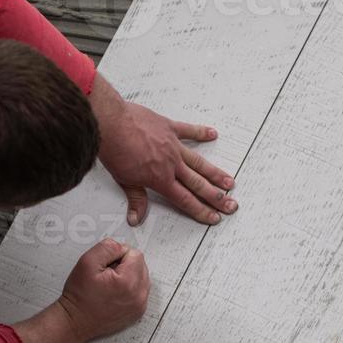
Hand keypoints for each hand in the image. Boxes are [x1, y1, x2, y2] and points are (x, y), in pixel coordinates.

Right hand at [58, 238, 149, 342]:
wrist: (75, 322)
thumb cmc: (79, 296)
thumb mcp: (87, 262)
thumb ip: (107, 247)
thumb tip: (121, 246)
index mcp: (129, 282)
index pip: (135, 254)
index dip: (118, 255)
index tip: (106, 266)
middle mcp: (138, 295)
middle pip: (141, 265)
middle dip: (125, 265)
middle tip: (106, 275)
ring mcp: (140, 305)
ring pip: (142, 277)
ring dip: (128, 276)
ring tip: (110, 285)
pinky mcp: (138, 312)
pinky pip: (140, 291)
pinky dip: (130, 288)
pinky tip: (114, 293)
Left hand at [91, 75, 236, 226]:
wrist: (111, 124)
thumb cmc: (115, 150)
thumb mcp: (124, 180)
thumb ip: (136, 199)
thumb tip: (136, 218)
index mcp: (161, 179)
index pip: (186, 200)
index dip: (201, 211)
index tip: (214, 217)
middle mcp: (171, 164)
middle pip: (199, 184)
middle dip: (217, 197)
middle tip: (231, 204)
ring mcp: (173, 145)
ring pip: (199, 163)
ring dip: (216, 173)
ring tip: (229, 181)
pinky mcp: (169, 128)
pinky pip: (189, 131)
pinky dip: (201, 132)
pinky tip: (213, 135)